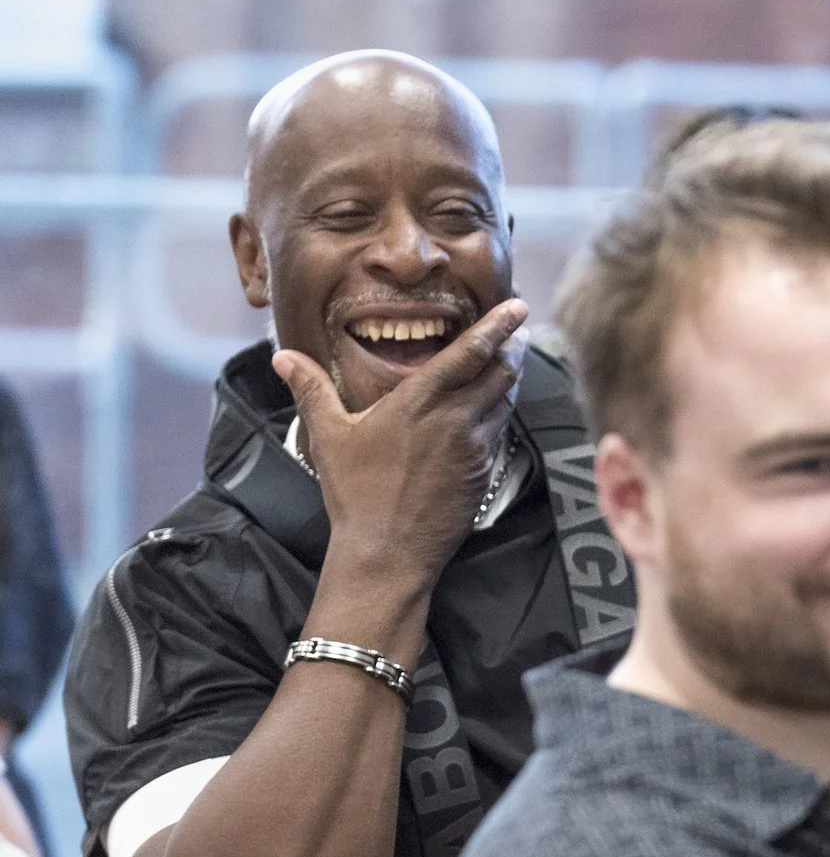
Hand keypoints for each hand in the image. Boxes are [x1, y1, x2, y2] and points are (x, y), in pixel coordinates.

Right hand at [272, 300, 527, 584]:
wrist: (389, 550)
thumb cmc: (356, 493)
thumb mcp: (329, 436)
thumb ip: (312, 390)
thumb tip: (283, 358)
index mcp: (420, 401)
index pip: (470, 353)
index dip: (498, 326)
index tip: (517, 306)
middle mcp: (456, 418)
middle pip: (501, 372)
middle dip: (513, 346)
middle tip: (519, 329)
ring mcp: (475, 446)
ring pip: (505, 401)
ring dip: (510, 379)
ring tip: (512, 361)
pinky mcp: (485, 472)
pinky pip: (500, 433)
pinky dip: (500, 414)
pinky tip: (494, 410)